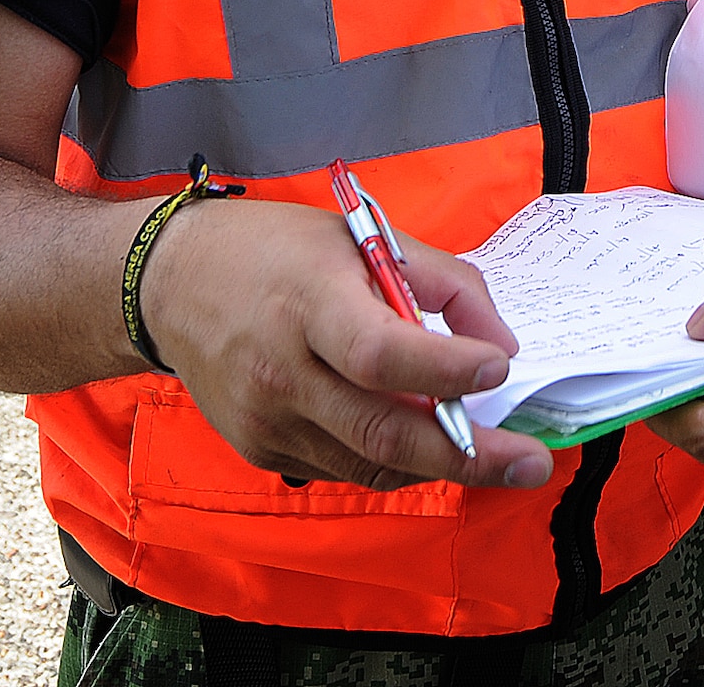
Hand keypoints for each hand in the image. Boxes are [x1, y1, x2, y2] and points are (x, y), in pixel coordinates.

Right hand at [143, 197, 554, 491]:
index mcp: (310, 303)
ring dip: (438, 463)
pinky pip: (342, 467)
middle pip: (382, 431)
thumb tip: (501, 348)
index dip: (444, 370)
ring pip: (369, 462)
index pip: (380, 353)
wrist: (174, 284)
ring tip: (496, 456)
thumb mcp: (366, 236)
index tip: (499, 369)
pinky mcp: (260, 451)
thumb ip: (442, 284)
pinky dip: (393, 462)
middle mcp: (283, 372)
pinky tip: (427, 444)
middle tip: (529, 462)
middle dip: (468, 454)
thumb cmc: (281, 251)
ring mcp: (266, 421)